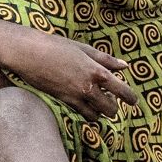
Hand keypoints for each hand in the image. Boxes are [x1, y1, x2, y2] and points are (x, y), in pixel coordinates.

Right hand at [8, 30, 138, 120]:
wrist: (28, 53)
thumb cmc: (56, 46)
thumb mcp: (83, 49)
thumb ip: (106, 59)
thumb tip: (125, 66)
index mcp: (97, 71)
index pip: (122, 90)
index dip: (131, 98)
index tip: (133, 101)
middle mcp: (89, 87)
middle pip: (110, 108)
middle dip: (114, 108)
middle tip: (111, 101)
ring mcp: (75, 96)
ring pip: (96, 115)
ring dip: (100, 112)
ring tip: (96, 104)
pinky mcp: (63, 101)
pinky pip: (81, 113)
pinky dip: (86, 112)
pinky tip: (84, 105)